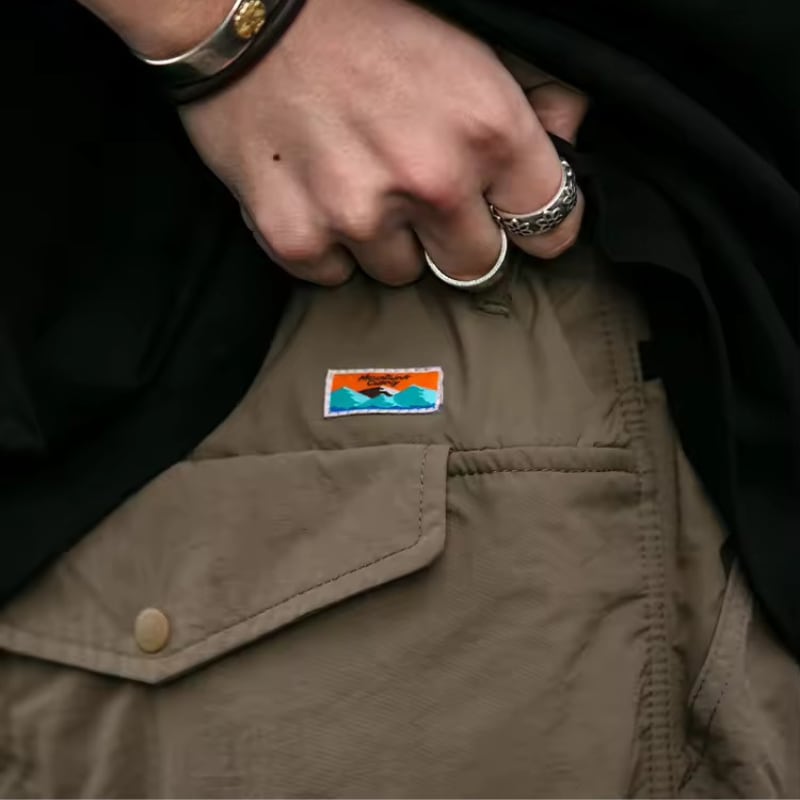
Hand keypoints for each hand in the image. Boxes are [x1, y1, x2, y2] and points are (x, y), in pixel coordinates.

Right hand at [177, 0, 587, 285]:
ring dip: (388, 240)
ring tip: (359, 181)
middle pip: (474, 266)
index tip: (512, 217)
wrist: (244, 8)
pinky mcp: (296, 237)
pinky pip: (335, 275)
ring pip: (401, 274)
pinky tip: (317, 193)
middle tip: (421, 194)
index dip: (533, 224)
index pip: (550, 228)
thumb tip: (568, 134)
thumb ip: (534, 92)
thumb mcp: (470, 39)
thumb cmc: (362, 17)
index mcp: (487, 128)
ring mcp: (358, 216)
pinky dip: (330, 246)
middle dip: (455, 237)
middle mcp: (429, 181)